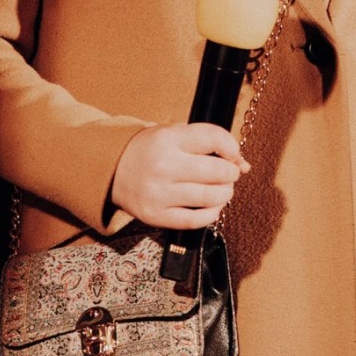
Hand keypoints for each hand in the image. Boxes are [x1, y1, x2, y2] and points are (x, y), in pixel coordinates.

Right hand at [111, 123, 250, 230]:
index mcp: (168, 139)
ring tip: (222, 189)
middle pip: (217, 171)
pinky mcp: (156, 216)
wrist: (112, 169)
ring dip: (225, 193)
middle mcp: (163, 165)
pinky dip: (212, 214)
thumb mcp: (174, 135)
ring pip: (210, 197)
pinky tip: (212, 206)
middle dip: (231, 173)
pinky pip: (195, 220)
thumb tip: (243, 164)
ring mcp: (159, 193)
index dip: (232, 146)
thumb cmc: (151, 150)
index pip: (213, 137)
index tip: (233, 154)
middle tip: (229, 173)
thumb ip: (207, 143)